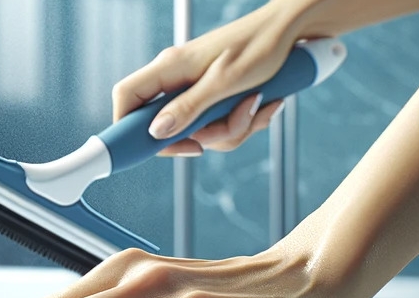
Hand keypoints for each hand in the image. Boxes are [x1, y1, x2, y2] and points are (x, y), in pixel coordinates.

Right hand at [112, 2, 302, 155]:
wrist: (292, 30)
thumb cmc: (260, 45)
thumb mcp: (224, 82)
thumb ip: (188, 108)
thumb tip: (156, 132)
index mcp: (170, 68)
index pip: (127, 98)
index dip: (130, 127)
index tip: (158, 146)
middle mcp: (177, 79)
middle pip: (168, 125)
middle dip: (205, 134)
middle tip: (230, 126)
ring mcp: (196, 88)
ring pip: (199, 130)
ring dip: (233, 128)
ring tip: (257, 105)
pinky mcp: (215, 95)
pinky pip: (219, 124)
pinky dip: (244, 121)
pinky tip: (263, 104)